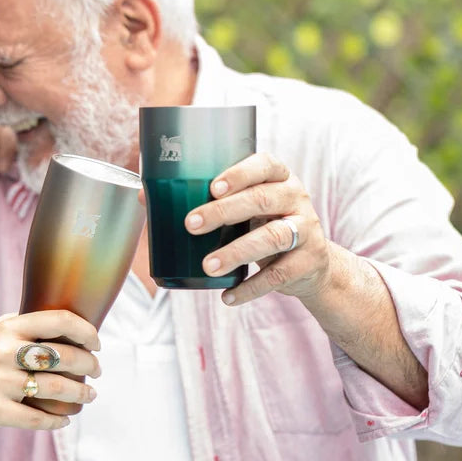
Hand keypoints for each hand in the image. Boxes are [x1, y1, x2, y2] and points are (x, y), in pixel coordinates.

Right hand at [0, 311, 101, 430]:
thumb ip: (28, 326)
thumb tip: (73, 327)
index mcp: (9, 328)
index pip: (59, 321)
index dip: (86, 331)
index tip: (96, 344)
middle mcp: (3, 351)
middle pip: (64, 357)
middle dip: (89, 366)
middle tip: (97, 372)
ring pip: (55, 389)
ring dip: (80, 394)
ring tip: (89, 396)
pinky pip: (35, 418)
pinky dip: (56, 421)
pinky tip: (64, 419)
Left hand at [185, 152, 334, 305]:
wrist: (312, 263)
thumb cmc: (266, 225)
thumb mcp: (249, 207)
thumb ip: (213, 202)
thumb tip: (149, 198)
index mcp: (279, 177)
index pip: (265, 164)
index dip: (239, 175)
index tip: (212, 189)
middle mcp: (296, 198)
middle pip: (262, 199)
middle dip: (224, 212)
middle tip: (191, 226)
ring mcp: (307, 229)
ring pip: (273, 237)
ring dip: (237, 252)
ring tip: (209, 266)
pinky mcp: (310, 261)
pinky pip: (279, 275)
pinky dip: (251, 287)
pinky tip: (228, 296)